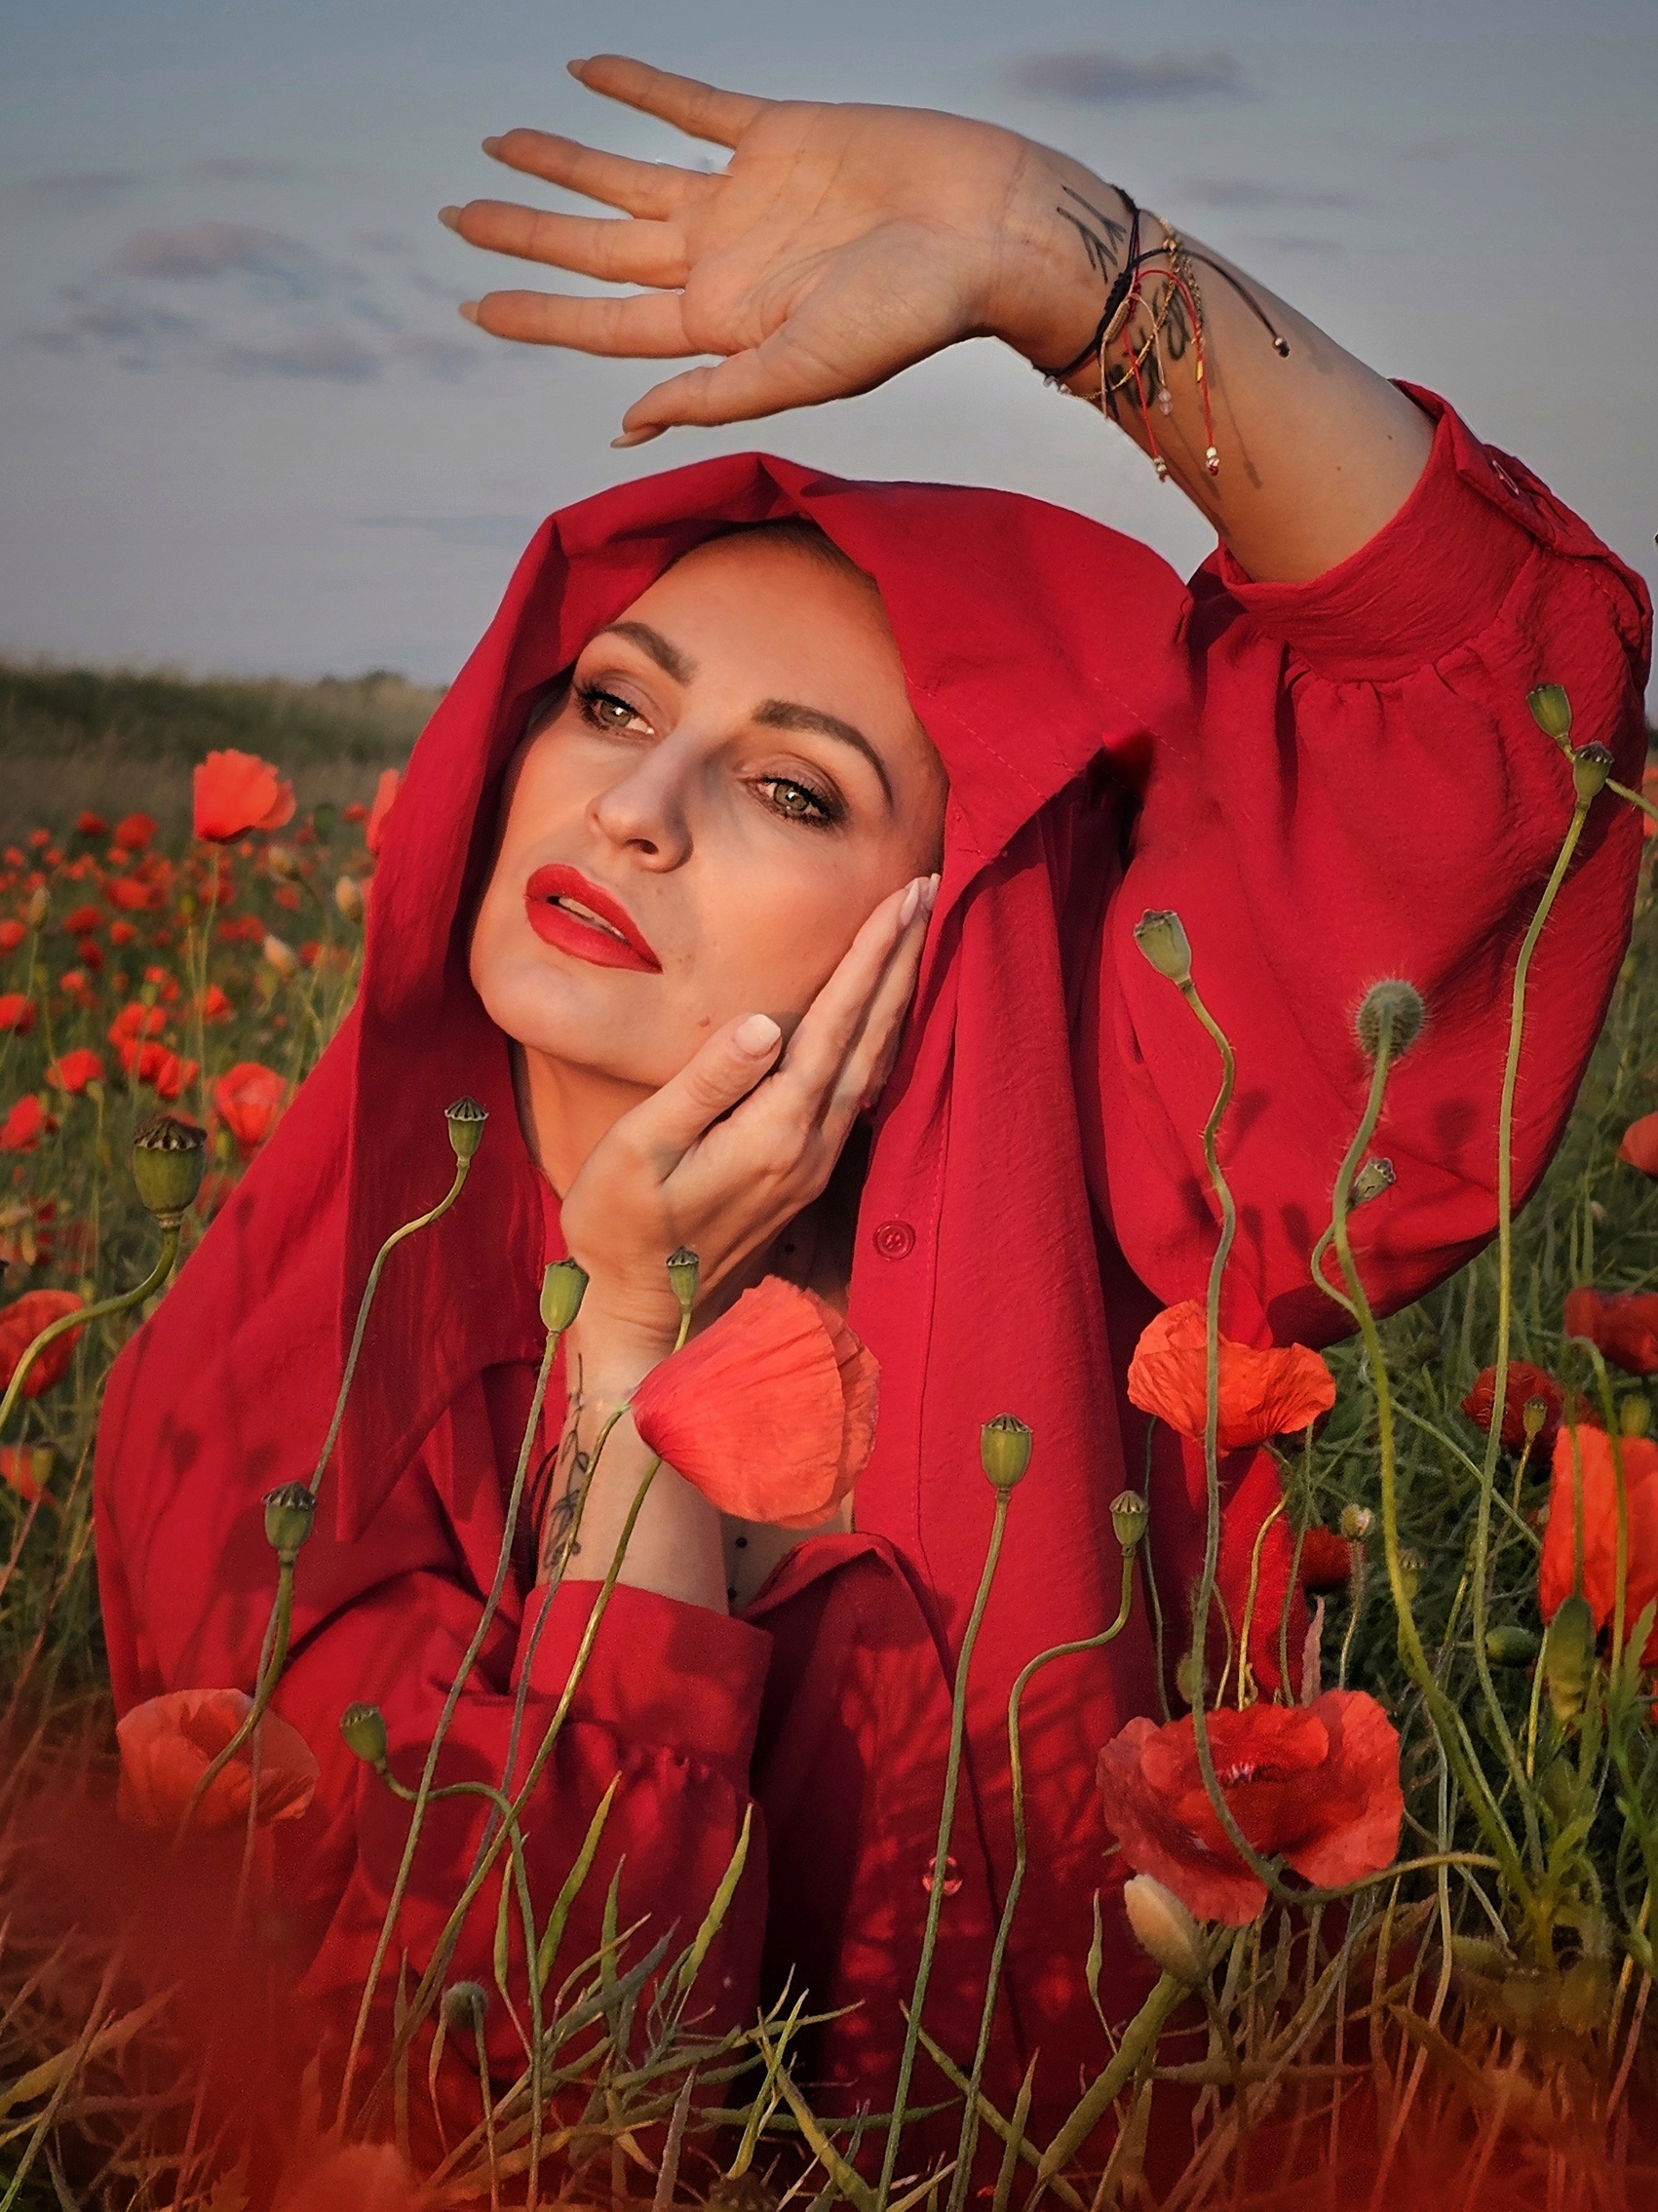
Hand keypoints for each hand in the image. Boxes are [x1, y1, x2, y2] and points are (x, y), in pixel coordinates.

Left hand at [441, 55, 1097, 440]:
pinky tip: (583, 71)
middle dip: (525, 234)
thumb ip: (713, 394)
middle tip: (450, 218)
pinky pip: (690, 105)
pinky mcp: (780, 134)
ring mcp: (747, 197)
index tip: (470, 307)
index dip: (536, 315)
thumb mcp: (805, 370)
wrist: (993, 232)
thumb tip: (621, 424)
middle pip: (599, 249)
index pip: (605, 324)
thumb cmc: (912, 315)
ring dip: (563, 161)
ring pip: (628, 176)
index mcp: (722, 327)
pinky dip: (639, 86)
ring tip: (496, 145)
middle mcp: (723, 263)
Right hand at [557, 870, 936, 1365]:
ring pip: (874, 1062)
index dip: (871, 956)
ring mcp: (814, 1163)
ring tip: (916, 934)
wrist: (643, 1316)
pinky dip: (880, 1039)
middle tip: (928, 887)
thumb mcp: (640, 1150)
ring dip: (897, 993)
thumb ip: (703, 1084)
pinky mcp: (806, 1173)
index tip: (902, 896)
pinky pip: (861, 1090)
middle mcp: (810, 1145)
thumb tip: (765, 1022)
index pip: (835, 1023)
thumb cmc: (621, 1227)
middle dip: (900, 958)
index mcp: (774, 1130)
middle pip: (871, 1035)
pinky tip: (887, 1016)